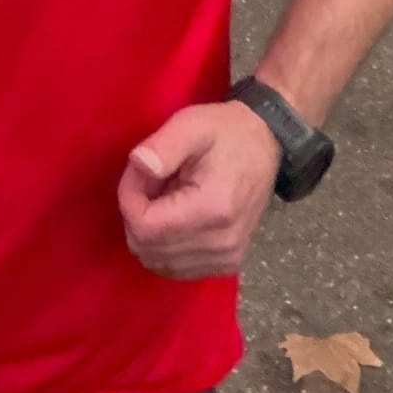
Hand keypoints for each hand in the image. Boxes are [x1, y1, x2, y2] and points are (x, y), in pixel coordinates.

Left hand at [117, 101, 278, 279]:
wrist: (264, 145)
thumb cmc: (225, 132)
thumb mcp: (190, 124)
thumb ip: (161, 146)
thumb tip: (138, 165)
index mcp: (213, 208)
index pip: (145, 228)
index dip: (128, 200)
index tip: (137, 173)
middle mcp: (222, 243)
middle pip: (148, 249)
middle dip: (135, 214)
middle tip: (149, 182)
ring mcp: (227, 258)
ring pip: (158, 262)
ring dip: (148, 231)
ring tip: (163, 197)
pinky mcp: (227, 264)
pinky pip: (175, 268)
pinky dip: (163, 245)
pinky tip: (173, 217)